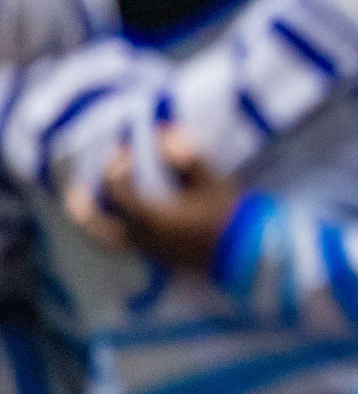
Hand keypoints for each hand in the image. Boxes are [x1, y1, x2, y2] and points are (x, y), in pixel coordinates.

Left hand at [65, 129, 239, 270]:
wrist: (244, 254)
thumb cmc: (230, 216)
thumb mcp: (214, 182)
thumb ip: (188, 159)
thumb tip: (168, 136)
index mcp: (154, 217)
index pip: (118, 189)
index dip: (116, 167)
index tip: (126, 152)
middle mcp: (144, 236)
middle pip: (99, 223)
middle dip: (85, 206)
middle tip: (76, 192)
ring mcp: (149, 250)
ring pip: (106, 238)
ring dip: (94, 222)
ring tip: (85, 209)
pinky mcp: (157, 258)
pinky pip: (122, 245)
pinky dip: (110, 232)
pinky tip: (115, 221)